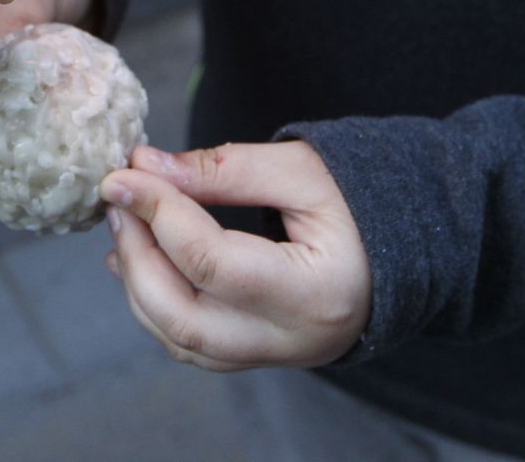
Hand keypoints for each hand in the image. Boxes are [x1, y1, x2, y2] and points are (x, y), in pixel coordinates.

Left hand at [100, 141, 372, 371]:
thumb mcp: (303, 170)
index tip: (122, 174)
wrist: (406, 249)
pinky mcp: (258, 355)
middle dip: (138, 255)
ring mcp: (276, 357)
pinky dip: (154, 302)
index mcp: (317, 292)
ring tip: (125, 221)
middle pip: (184, 319)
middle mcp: (293, 340)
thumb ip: (224, 169)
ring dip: (138, 281)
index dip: (158, 214)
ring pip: (179, 340)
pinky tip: (140, 258)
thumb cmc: (363, 202)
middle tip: (118, 200)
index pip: (213, 262)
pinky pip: (190, 344)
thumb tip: (145, 168)